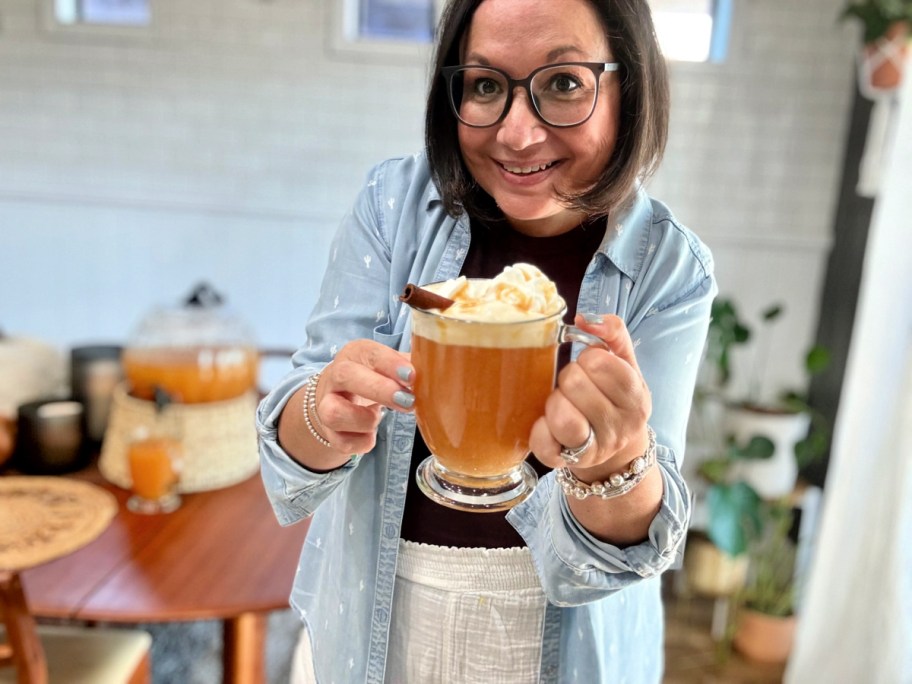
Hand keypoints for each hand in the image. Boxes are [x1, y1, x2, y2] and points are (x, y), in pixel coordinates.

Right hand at [313, 340, 414, 455]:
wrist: (339, 399)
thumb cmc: (372, 378)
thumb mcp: (388, 366)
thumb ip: (409, 366)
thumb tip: (435, 370)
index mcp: (355, 354)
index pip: (369, 352)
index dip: (390, 363)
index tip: (412, 375)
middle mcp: (335, 376)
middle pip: (346, 376)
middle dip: (379, 389)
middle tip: (408, 402)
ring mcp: (326, 405)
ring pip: (334, 412)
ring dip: (365, 420)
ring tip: (379, 417)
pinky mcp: (328, 432)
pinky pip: (342, 442)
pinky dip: (362, 442)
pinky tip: (371, 435)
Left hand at [530, 314, 651, 474]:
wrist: (613, 446)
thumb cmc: (613, 395)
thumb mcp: (623, 362)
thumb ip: (612, 332)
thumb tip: (584, 319)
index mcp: (637, 397)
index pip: (601, 362)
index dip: (588, 358)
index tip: (590, 366)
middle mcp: (621, 427)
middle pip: (574, 383)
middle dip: (568, 378)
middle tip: (575, 386)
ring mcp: (595, 449)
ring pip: (561, 416)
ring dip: (554, 402)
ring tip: (562, 403)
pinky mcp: (567, 463)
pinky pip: (543, 443)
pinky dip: (539, 429)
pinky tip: (547, 424)